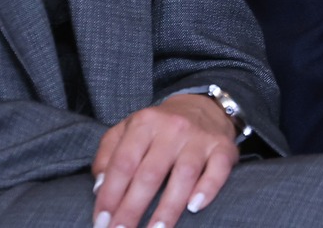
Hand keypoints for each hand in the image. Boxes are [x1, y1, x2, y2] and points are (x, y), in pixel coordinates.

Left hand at [92, 95, 239, 227]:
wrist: (202, 106)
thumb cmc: (159, 128)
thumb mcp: (127, 130)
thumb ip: (107, 155)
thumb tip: (99, 188)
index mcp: (145, 123)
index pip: (123, 163)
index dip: (110, 195)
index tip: (101, 222)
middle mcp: (173, 128)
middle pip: (150, 173)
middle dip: (133, 208)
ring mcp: (199, 138)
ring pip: (183, 175)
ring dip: (168, 208)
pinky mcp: (223, 147)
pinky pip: (218, 169)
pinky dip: (207, 188)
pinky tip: (195, 207)